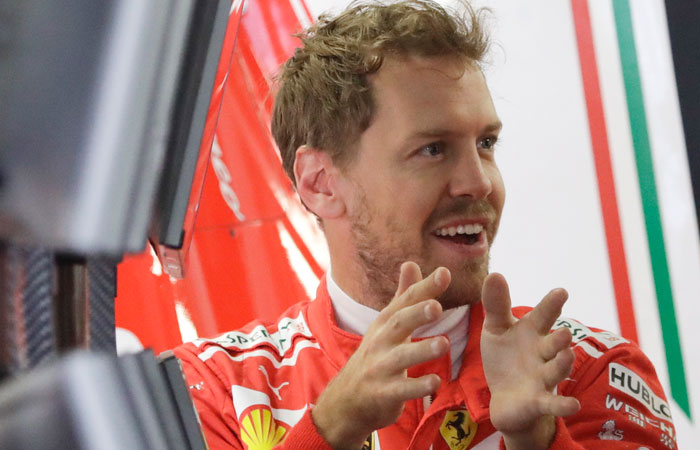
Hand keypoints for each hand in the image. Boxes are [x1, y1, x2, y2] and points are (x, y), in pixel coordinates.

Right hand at [312, 262, 450, 448]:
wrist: (346, 400)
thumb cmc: (374, 357)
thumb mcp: (385, 324)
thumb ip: (403, 296)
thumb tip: (411, 262)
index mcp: (385, 323)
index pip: (405, 301)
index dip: (424, 287)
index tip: (445, 273)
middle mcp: (381, 341)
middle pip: (398, 323)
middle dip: (416, 313)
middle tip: (437, 306)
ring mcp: (380, 368)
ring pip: (401, 357)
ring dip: (421, 350)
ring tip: (444, 344)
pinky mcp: (382, 394)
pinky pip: (401, 390)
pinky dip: (418, 386)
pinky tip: (436, 382)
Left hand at [480, 273, 580, 449]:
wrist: (505, 398)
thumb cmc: (505, 357)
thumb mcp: (496, 329)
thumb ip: (496, 304)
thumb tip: (494, 273)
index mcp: (532, 333)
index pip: (542, 316)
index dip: (551, 304)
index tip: (561, 292)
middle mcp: (543, 353)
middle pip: (554, 344)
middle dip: (560, 338)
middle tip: (564, 331)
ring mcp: (543, 378)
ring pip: (556, 370)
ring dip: (563, 364)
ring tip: (568, 355)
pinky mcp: (539, 401)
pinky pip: (552, 404)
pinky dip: (562, 405)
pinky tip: (573, 405)